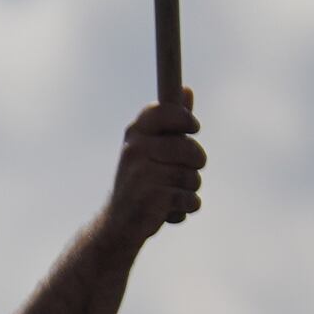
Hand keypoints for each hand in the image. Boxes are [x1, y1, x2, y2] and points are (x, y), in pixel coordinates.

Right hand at [101, 85, 202, 241]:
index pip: (164, 111)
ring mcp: (142, 174)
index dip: (184, 118)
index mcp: (135, 134)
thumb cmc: (141, 181)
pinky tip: (168, 211)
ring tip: (168, 194)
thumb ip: (171, 122)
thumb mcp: (152, 148)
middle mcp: (135, 150)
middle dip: (195, 163)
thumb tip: (186, 90)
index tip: (194, 128)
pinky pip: (191, 199)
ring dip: (188, 189)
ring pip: (193, 177)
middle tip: (182, 171)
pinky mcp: (152, 198)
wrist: (117, 224)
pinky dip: (186, 208)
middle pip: (190, 148)